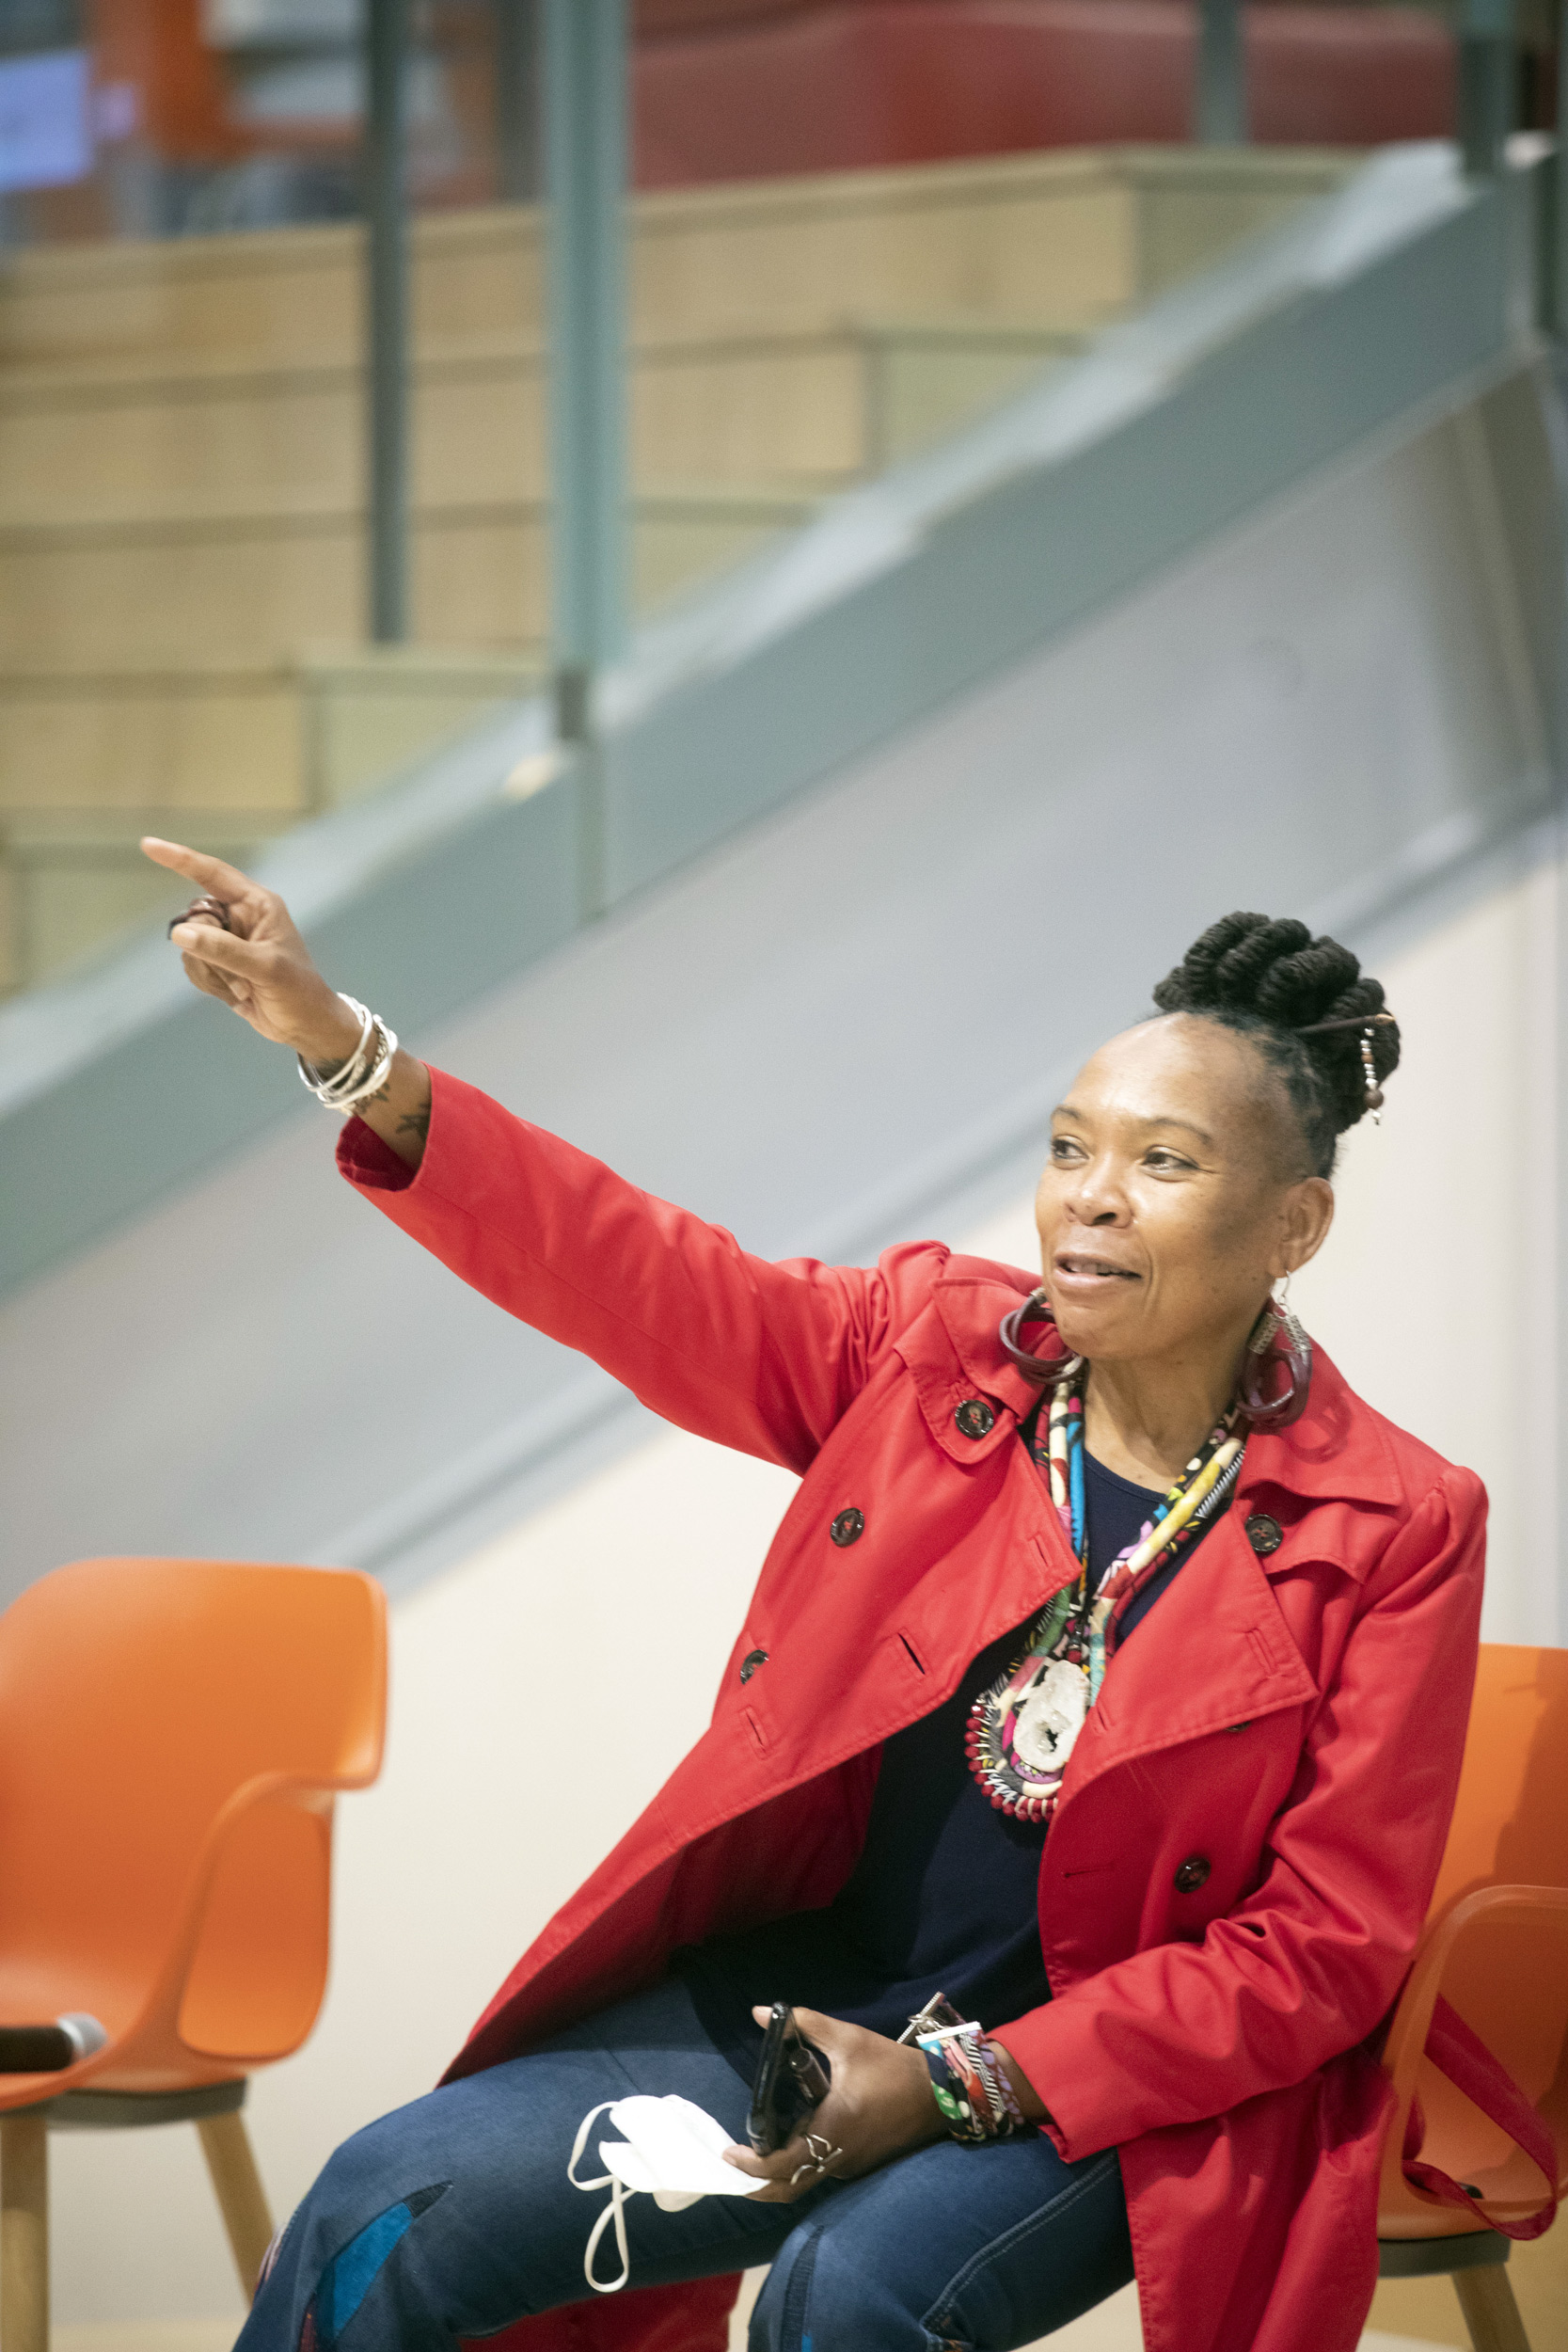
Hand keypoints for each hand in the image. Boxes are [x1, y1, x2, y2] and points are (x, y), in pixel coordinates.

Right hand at [142, 837, 359, 1060]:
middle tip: (240, 976)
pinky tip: (234, 994)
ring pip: (189, 946)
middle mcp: (239, 916)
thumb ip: (223, 949)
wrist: (304, 1027)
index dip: (180, 859)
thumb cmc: (298, 991)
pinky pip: (192, 965)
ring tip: (243, 988)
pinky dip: (208, 983)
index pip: (213, 874)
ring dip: (212, 973)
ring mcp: (227, 940)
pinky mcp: (218, 963)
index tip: (148, 845)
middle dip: (209, 952)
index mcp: (257, 904)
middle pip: (196, 919)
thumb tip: (180, 933)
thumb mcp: (265, 968)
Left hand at [721, 2006, 946, 2203]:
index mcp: (833, 2130)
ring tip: (752, 2148)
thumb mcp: (848, 2040)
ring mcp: (850, 2164)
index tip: (728, 2152)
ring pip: (804, 2180)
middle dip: (755, 2185)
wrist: (939, 2093)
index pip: (782, 2166)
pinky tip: (788, 2138)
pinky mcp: (859, 2163)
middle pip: (788, 2187)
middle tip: (731, 2164)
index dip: (751, 2165)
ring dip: (776, 2173)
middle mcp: (839, 2157)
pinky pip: (821, 2170)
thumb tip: (761, 2012)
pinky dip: (799, 2163)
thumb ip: (804, 2024)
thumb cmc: (891, 2067)